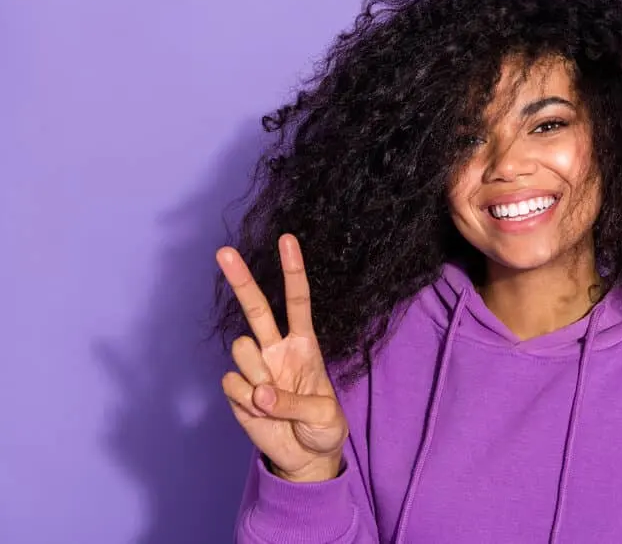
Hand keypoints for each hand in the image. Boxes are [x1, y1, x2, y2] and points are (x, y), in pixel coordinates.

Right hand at [217, 234, 347, 482]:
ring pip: (242, 350)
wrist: (305, 456)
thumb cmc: (322, 427)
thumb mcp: (324, 418)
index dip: (292, 271)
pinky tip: (258, 410)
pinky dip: (245, 400)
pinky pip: (232, 384)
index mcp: (304, 345)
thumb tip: (260, 394)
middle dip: (241, 279)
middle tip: (224, 251)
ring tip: (273, 399)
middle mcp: (276, 349)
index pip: (298, 301)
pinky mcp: (237, 390)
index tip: (287, 240)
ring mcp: (255, 368)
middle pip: (256, 308)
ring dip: (257, 373)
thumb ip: (295, 405)